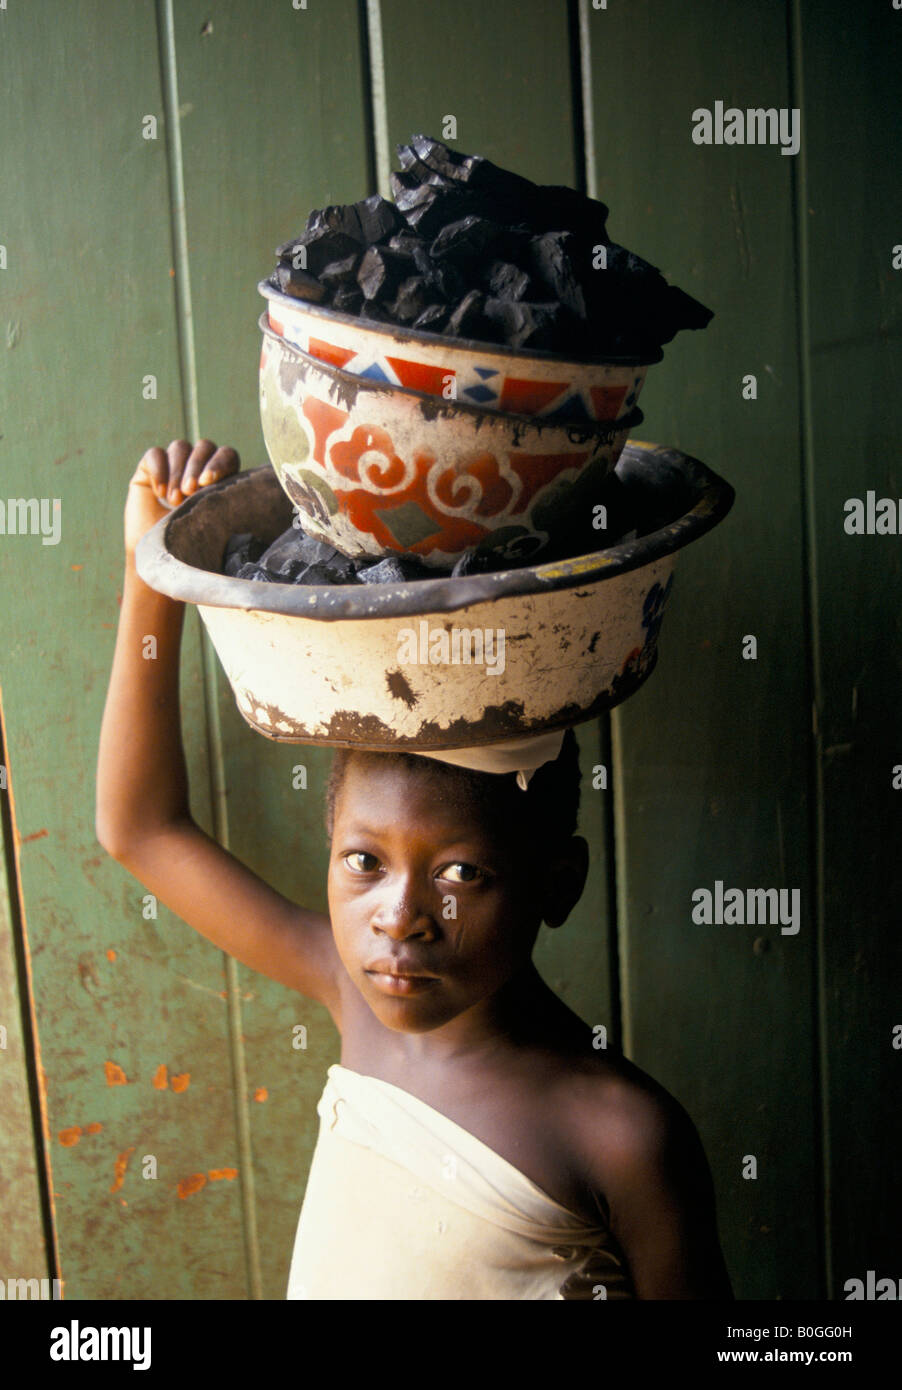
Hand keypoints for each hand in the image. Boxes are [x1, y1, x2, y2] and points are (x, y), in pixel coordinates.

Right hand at [125, 439, 239, 554]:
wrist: (157, 560)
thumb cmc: (191, 548)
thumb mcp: (215, 526)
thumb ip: (227, 504)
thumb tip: (244, 495)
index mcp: (220, 479)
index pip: (227, 455)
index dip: (220, 463)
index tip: (208, 483)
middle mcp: (198, 469)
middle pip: (204, 447)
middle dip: (196, 467)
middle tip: (189, 492)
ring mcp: (174, 466)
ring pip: (180, 447)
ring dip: (177, 471)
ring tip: (173, 501)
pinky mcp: (149, 469)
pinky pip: (155, 454)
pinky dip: (158, 469)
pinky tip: (158, 492)